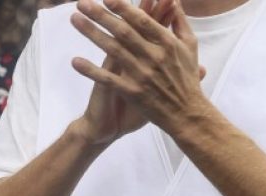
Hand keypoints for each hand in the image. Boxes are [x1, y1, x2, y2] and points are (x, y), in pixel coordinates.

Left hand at [70, 0, 206, 143]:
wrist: (186, 115)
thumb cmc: (188, 80)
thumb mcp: (190, 47)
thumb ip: (180, 22)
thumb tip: (174, 0)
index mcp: (167, 43)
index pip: (141, 20)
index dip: (123, 8)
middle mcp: (153, 57)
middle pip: (122, 31)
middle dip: (101, 15)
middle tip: (82, 3)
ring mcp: (142, 75)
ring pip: (112, 50)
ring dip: (92, 33)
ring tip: (75, 20)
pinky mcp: (132, 93)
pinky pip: (108, 79)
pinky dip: (91, 70)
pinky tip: (75, 61)